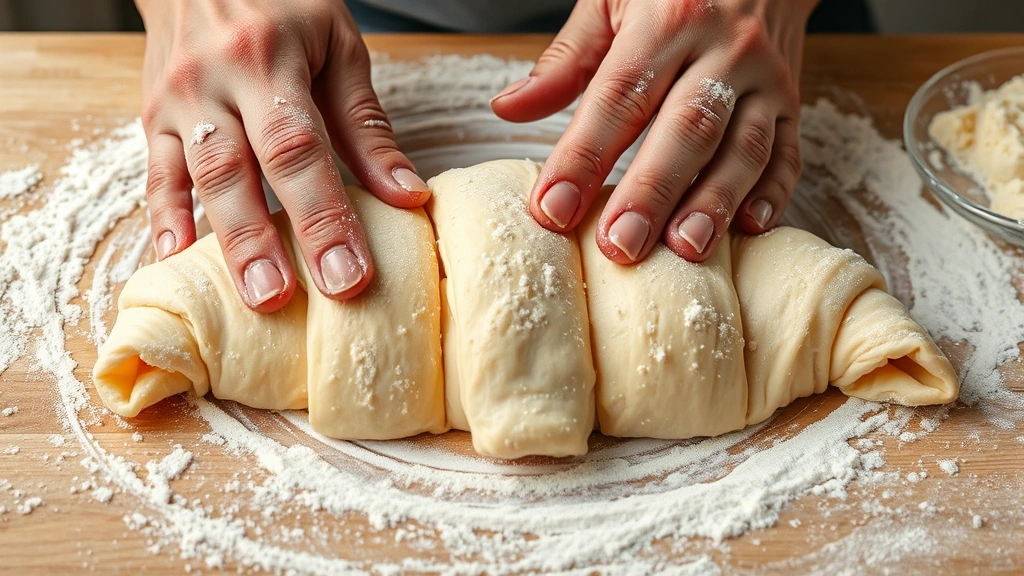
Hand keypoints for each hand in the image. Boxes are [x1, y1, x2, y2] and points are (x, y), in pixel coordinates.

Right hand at [137, 0, 428, 311]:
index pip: (299, 148)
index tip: (350, 273)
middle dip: (264, 243)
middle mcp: (214, 81)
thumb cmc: (281, 4)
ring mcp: (176, 101)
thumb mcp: (337, 47)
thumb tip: (407, 196)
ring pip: (193, 178)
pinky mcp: (152, 118)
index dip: (323, 215)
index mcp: (268, 60)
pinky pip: (154, 174)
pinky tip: (175, 260)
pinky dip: (163, 219)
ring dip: (222, 243)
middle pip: (239, 171)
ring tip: (249, 300)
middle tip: (286, 304)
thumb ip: (367, 126)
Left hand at [491, 0, 814, 263]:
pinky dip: (773, 193)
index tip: (553, 208)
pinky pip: (789, 152)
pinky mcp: (794, 102)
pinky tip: (749, 228)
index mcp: (668, 18)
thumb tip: (507, 109)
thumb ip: (566, 60)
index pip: (619, 96)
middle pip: (685, 129)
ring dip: (715, 202)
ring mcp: (766, 78)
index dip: (583, 156)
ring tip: (684, 250)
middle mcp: (724, 47)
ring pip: (744, 146)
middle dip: (651, 191)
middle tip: (620, 247)